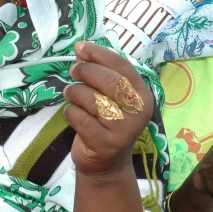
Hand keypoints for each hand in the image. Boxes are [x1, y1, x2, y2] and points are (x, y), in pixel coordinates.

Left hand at [64, 41, 153, 178]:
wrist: (106, 164)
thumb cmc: (107, 123)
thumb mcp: (108, 97)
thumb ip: (99, 74)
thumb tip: (81, 53)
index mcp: (142, 95)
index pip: (122, 66)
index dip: (99, 54)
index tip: (80, 47)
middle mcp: (138, 111)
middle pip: (110, 81)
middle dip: (86, 72)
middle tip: (72, 71)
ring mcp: (124, 129)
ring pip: (93, 100)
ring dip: (75, 92)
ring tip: (69, 93)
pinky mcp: (106, 144)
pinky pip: (81, 119)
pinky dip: (71, 112)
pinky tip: (72, 113)